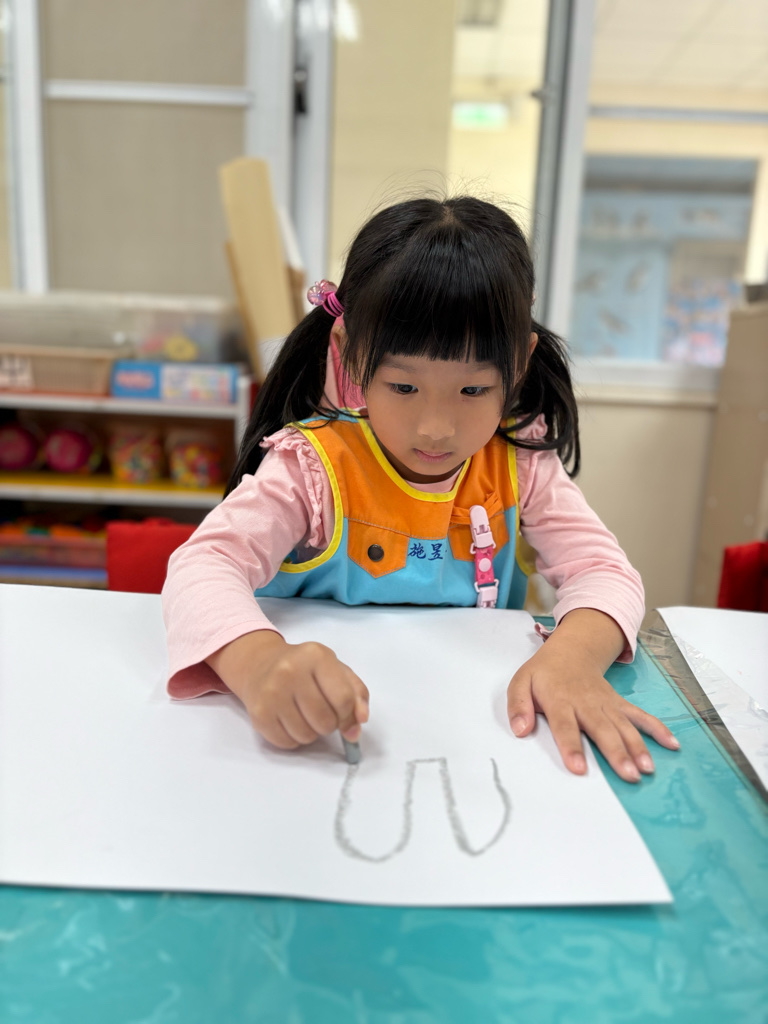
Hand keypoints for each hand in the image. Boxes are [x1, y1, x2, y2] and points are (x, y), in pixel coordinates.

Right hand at [207, 630, 368, 749]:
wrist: (260, 665)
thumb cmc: (306, 668)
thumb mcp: (336, 670)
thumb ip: (356, 695)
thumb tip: (358, 725)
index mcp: (315, 656)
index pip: (343, 699)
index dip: (348, 714)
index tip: (343, 714)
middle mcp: (290, 671)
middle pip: (325, 720)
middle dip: (329, 724)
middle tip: (322, 712)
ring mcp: (271, 693)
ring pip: (307, 736)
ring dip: (312, 732)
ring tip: (305, 715)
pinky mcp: (258, 714)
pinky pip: (287, 743)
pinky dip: (294, 738)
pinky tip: (290, 720)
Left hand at [507, 611, 679, 781]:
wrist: (570, 652)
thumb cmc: (544, 674)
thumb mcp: (521, 683)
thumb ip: (518, 706)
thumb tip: (520, 729)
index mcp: (560, 700)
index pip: (565, 726)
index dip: (572, 746)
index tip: (579, 768)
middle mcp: (586, 703)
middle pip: (602, 729)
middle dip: (616, 753)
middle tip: (628, 775)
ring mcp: (606, 703)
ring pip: (624, 725)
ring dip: (638, 746)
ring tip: (647, 769)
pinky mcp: (619, 704)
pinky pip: (640, 715)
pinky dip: (657, 728)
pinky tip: (672, 744)